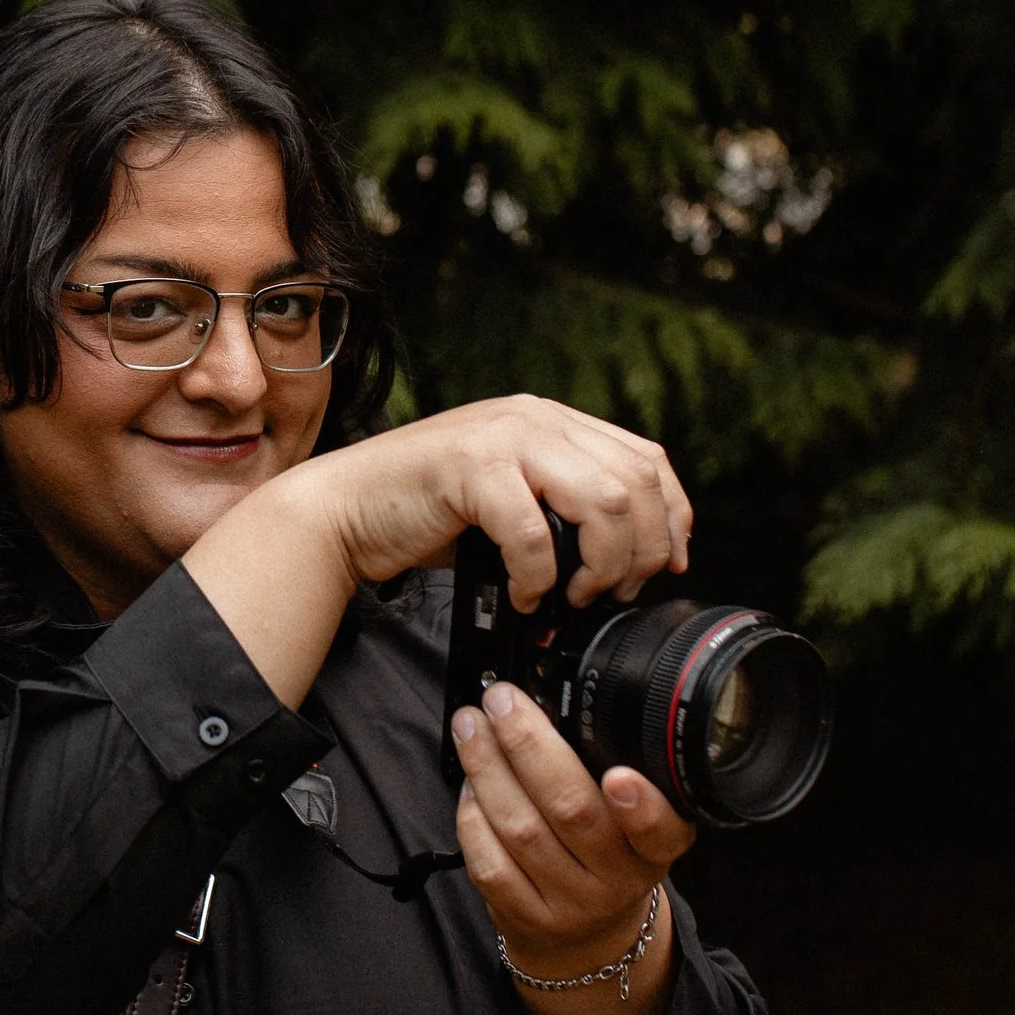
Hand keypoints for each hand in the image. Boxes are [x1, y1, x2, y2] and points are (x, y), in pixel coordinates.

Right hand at [294, 393, 690, 612]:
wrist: (343, 511)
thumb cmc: (422, 514)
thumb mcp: (510, 499)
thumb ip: (563, 505)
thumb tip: (630, 556)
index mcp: (551, 422)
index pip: (646, 459)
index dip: (672, 516)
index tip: (669, 564)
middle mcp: (534, 419)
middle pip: (637, 482)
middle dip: (641, 550)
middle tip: (615, 592)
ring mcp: (503, 438)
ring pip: (605, 501)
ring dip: (601, 564)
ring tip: (573, 596)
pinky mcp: (470, 468)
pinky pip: (535, 532)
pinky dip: (538, 577)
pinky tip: (524, 595)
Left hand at [451, 678, 695, 1014]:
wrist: (589, 937)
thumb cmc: (609, 856)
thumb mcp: (636, 821)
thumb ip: (615, 771)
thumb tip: (550, 703)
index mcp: (658, 847)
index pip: (660, 829)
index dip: (641, 805)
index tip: (619, 775)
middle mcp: (620, 879)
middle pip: (571, 810)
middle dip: (528, 746)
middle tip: (501, 702)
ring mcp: (571, 904)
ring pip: (521, 830)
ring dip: (487, 769)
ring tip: (471, 728)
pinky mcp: (525, 919)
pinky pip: (489, 863)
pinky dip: (472, 815)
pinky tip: (469, 783)